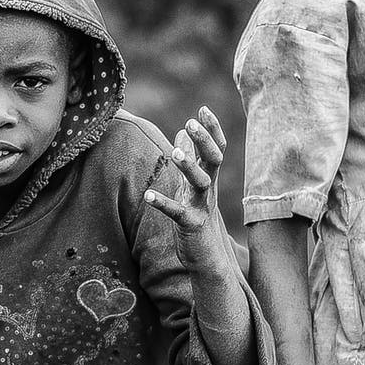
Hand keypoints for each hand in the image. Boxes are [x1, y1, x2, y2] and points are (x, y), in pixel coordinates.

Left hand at [144, 106, 235, 270]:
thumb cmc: (197, 216)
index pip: (217, 148)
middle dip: (204, 140)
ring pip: (201, 183)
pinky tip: (147, 195)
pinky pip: (177, 212)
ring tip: (174, 152)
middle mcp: (209, 189)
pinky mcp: (191, 225)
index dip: (212, 129)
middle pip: (215, 159)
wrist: (207, 256)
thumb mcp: (192, 185)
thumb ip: (189, 158)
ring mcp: (202, 206)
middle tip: (190, 122)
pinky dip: (163, 203)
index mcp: (210, 177)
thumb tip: (182, 131)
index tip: (203, 108)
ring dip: (189, 166)